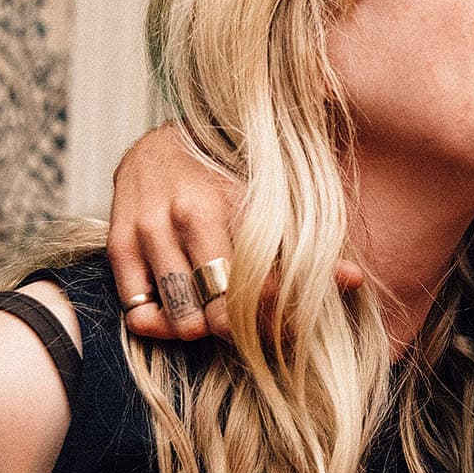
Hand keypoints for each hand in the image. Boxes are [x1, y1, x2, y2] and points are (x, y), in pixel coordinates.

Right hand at [108, 123, 362, 341]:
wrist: (160, 142)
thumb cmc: (226, 174)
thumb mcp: (269, 200)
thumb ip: (309, 243)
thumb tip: (354, 281)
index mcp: (227, 203)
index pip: (253, 286)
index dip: (272, 320)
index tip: (284, 325)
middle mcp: (183, 215)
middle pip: (216, 310)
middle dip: (237, 330)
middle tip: (249, 325)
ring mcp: (147, 230)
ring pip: (178, 316)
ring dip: (199, 329)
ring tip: (214, 317)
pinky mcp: (119, 244)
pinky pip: (137, 308)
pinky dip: (158, 323)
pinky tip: (177, 311)